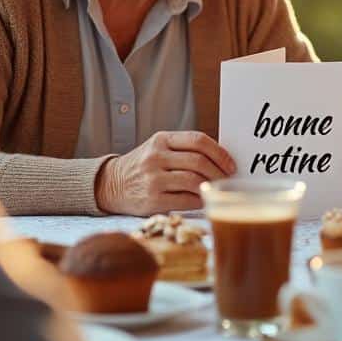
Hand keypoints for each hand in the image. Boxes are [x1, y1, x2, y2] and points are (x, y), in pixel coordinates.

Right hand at [96, 131, 235, 215]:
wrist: (111, 185)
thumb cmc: (142, 166)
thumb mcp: (158, 148)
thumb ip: (184, 150)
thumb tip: (221, 158)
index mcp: (161, 140)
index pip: (198, 140)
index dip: (220, 153)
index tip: (231, 163)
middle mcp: (156, 157)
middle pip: (199, 161)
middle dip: (220, 171)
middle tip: (228, 178)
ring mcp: (153, 179)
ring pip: (194, 181)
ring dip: (211, 186)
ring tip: (217, 189)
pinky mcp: (153, 199)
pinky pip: (186, 200)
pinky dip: (200, 200)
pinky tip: (203, 199)